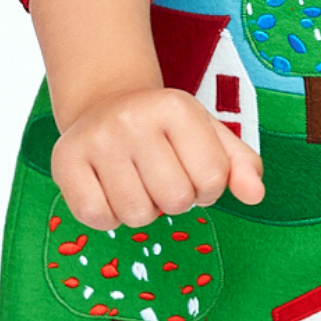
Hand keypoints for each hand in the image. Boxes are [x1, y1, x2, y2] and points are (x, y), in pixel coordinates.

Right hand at [50, 86, 265, 231]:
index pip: (211, 180)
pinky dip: (108, 216)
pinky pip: (97, 217)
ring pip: (137, 214)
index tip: (190, 170)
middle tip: (160, 177)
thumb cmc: (165, 129)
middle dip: (174, 200)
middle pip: (175, 200)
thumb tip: (255, 195)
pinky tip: (109, 190)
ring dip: (142, 209)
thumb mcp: (208, 135)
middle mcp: (133, 117)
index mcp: (176, 106)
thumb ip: (241, 165)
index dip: (206, 189)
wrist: (105, 104)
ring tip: (135, 181)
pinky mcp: (66, 160)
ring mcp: (97, 138)